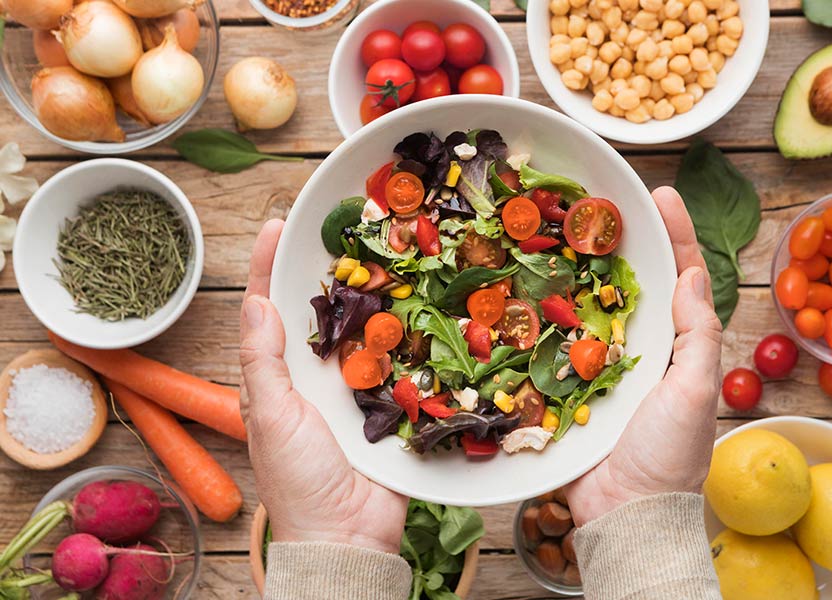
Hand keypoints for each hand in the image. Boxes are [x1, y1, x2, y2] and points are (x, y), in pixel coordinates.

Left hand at [240, 219, 407, 553]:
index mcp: (279, 375)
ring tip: (389, 248)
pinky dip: (412, 331)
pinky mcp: (394, 401)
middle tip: (347, 224)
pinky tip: (423, 299)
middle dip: (330, 268)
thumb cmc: (297, 480)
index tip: (277, 225)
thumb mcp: (270, 416)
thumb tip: (255, 301)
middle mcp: (318, 373)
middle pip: (322, 309)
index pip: (269, 309)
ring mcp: (359, 386)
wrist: (348, 534)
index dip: (268, 267)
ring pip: (366, 327)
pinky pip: (403, 359)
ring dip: (376, 292)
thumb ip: (262, 360)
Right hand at [567, 187, 722, 525]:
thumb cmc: (668, 456)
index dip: (674, 234)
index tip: (661, 194)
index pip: (680, 278)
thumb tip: (691, 276)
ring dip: (572, 268)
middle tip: (594, 199)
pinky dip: (538, 313)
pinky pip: (549, 342)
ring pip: (585, 304)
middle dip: (616, 240)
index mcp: (675, 346)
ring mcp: (597, 365)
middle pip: (629, 282)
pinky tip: (520, 285)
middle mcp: (637, 348)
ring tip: (554, 227)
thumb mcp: (694, 392)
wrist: (623, 513)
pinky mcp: (563, 385)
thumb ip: (697, 336)